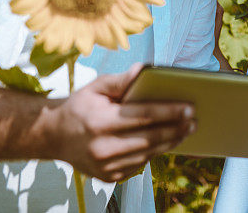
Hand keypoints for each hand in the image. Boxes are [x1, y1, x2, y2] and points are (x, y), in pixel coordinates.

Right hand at [51, 63, 195, 181]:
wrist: (53, 137)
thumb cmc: (79, 107)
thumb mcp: (95, 88)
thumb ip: (121, 80)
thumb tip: (144, 69)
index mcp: (100, 122)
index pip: (143, 116)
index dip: (169, 112)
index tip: (189, 107)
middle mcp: (103, 147)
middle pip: (150, 138)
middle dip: (176, 129)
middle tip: (194, 121)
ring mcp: (106, 166)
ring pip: (148, 154)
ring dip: (170, 142)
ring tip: (186, 130)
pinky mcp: (109, 177)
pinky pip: (139, 164)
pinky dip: (154, 152)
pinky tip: (166, 141)